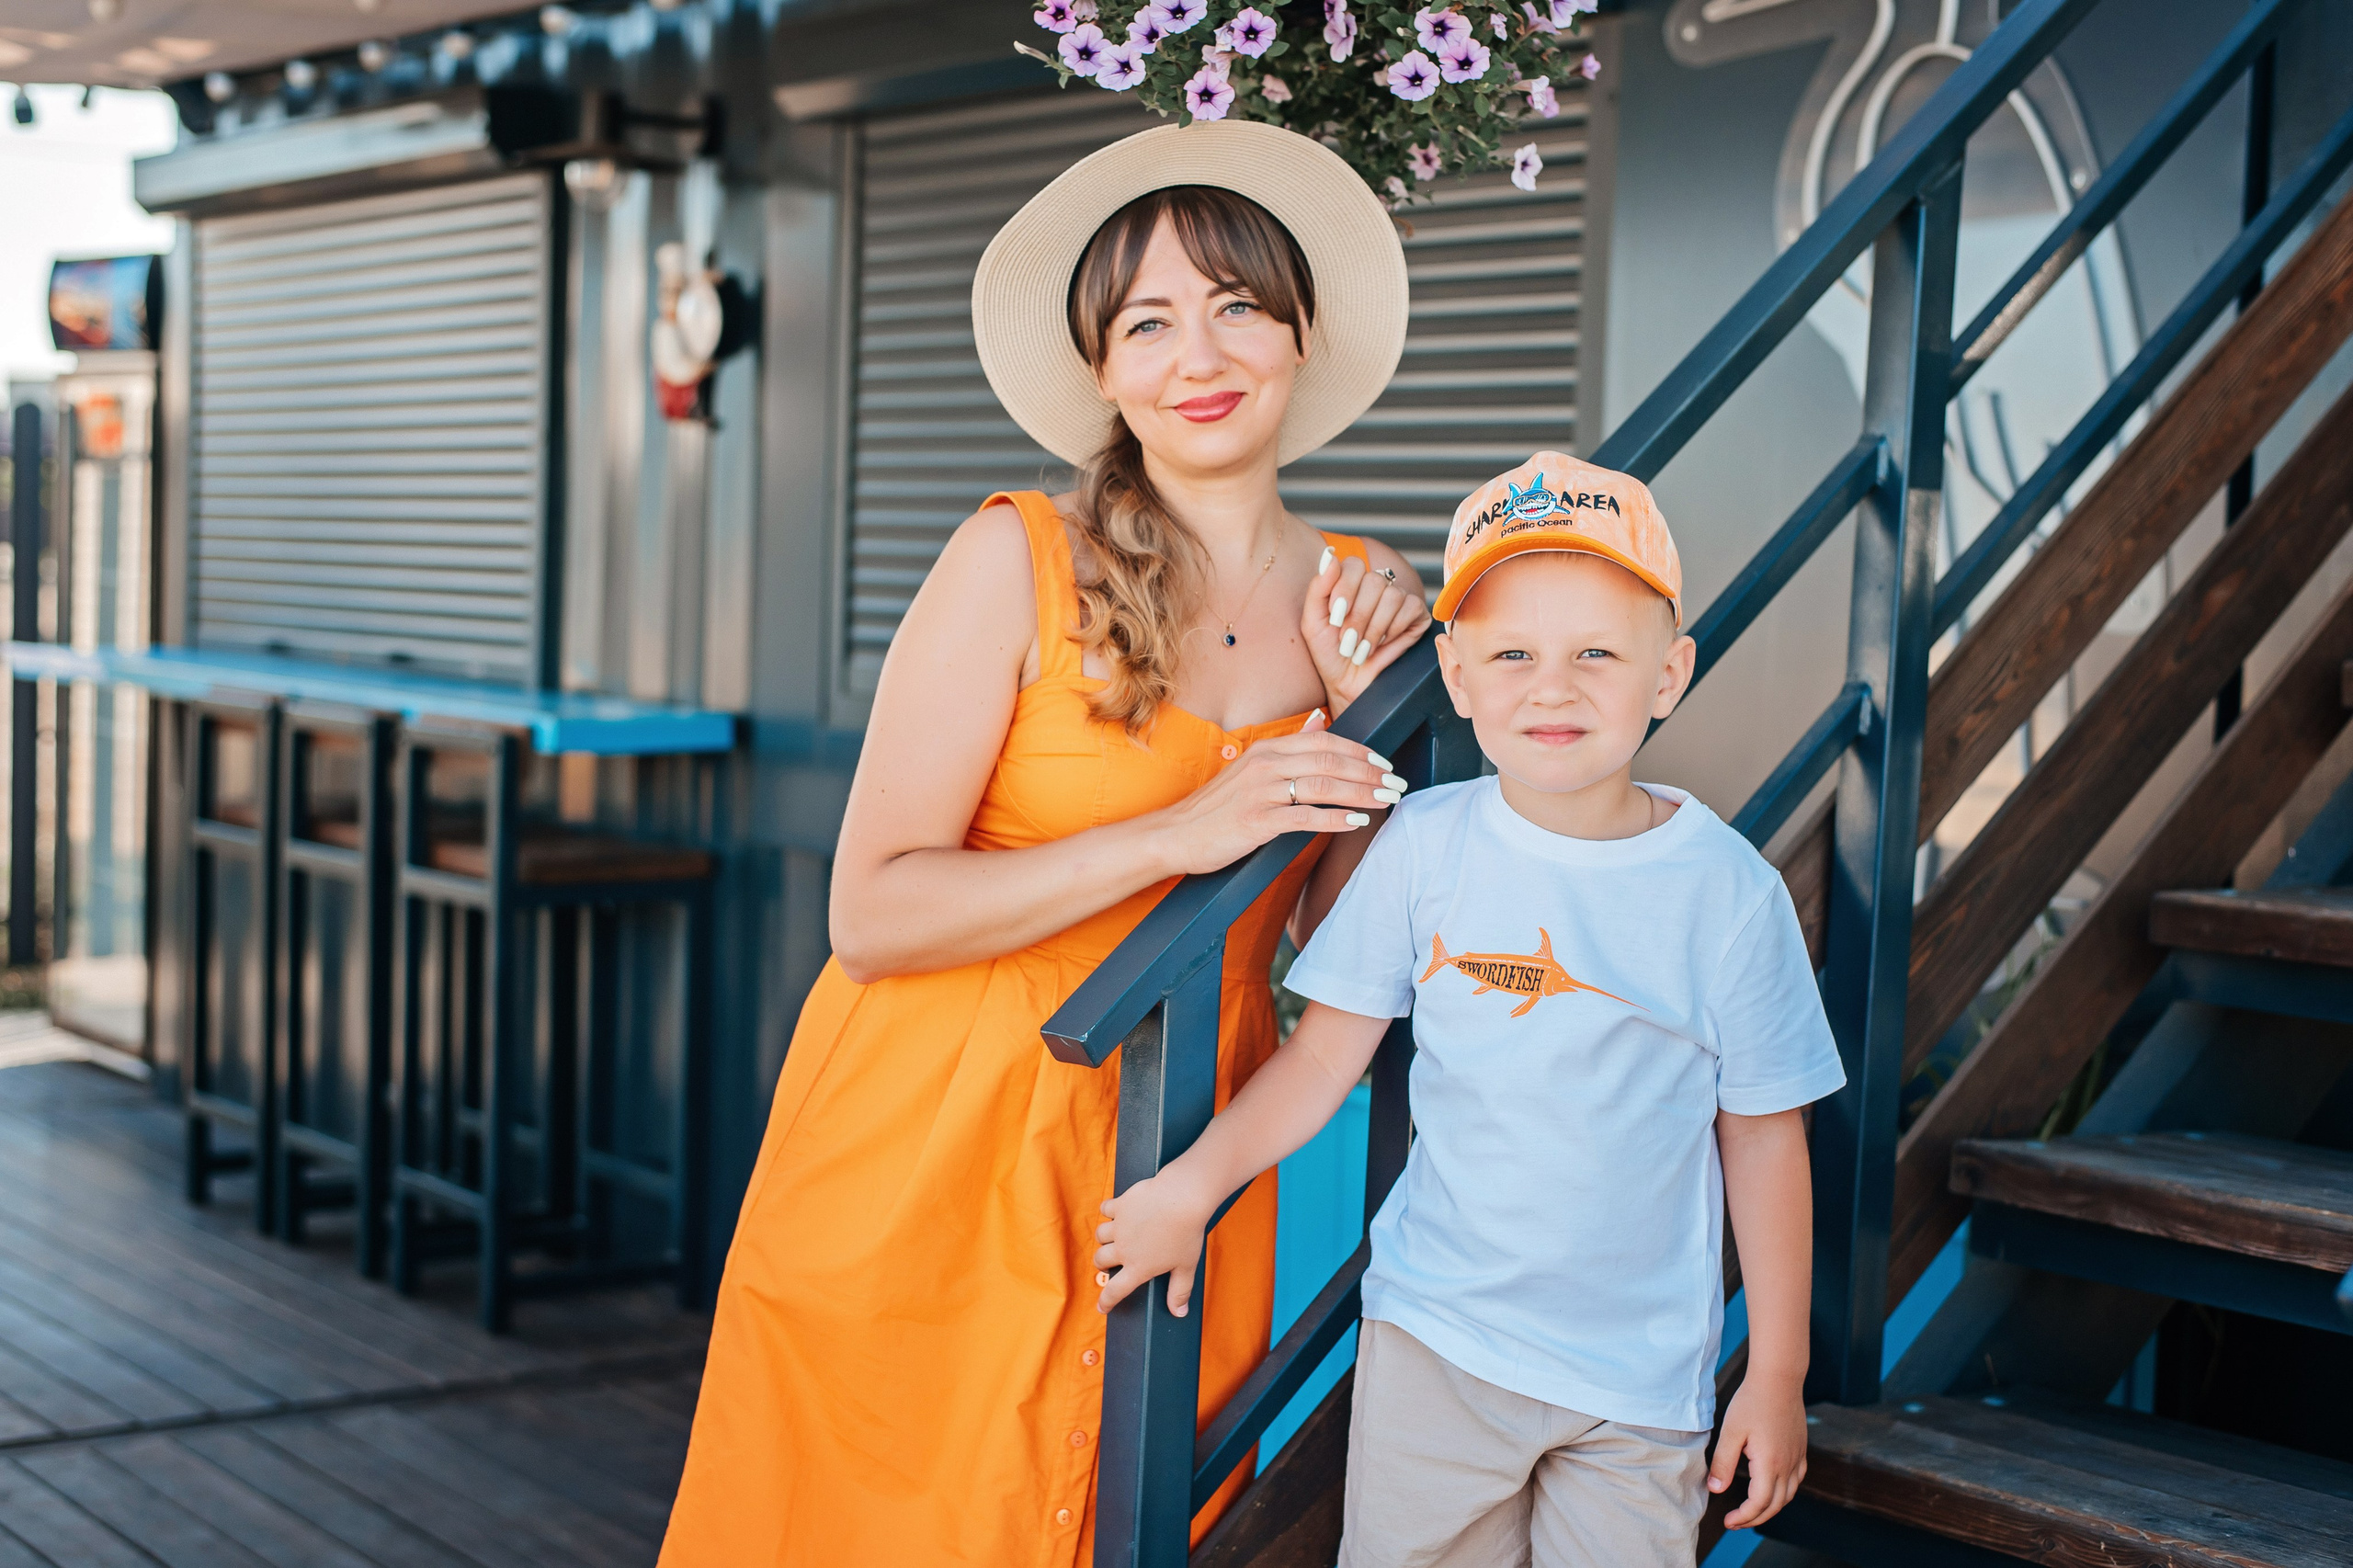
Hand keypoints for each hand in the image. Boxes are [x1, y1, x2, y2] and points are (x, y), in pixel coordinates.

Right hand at [1095, 1169, 1218, 1316]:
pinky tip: (1116, 1212)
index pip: (1115, 1291)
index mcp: (1138, 1267)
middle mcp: (1124, 1248)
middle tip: (1110, 1263)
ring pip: (1100, 1235)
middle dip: (1103, 1264)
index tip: (1101, 1307)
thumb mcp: (1186, 1267)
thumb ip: (1180, 1292)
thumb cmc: (1187, 1233)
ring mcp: (1120, 1225)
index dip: (1106, 1302)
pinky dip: (1108, 1211)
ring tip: (1115, 1237)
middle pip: (1100, 1261)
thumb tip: (1179, 1314)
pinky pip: (1106, 1209)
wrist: (1182, 1198)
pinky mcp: (1121, 1204)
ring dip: (1105, 1238)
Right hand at [1148, 709, 1406, 875]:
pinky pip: (1304, 817)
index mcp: (1268, 749)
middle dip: (1369, 773)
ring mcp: (1261, 792)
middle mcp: (1266, 764)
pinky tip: (1356, 822)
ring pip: (1322, 787)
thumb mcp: (1252, 767)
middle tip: (1397, 784)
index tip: (1385, 764)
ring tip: (1386, 801)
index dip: (1360, 752)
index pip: (1325, 743)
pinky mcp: (1257, 821)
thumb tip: (1320, 720)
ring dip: (1360, 794)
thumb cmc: (1217, 806)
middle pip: (1330, 762)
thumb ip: (1290, 744)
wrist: (1176, 833)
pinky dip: (1334, 818)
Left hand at [1303, 548, 1429, 714]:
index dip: (1345, 590)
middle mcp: (1375, 587)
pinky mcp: (1416, 615)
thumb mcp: (1313, 622)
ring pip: (1392, 595)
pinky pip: (1411, 607)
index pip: (1354, 565)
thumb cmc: (1329, 654)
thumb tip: (1330, 555)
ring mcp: (1397, 600)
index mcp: (1351, 583)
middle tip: (1348, 639)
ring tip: (1363, 647)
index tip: (1336, 616)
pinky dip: (1393, 629)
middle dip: (1358, 615)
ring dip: (1374, 628)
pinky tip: (1383, 644)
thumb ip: (1318, 587)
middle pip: (1374, 580)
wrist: (1348, 684)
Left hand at [1709, 1373, 1808, 1529]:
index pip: (1759, 1503)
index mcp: (1769, 1463)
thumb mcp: (1730, 1431)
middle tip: (1735, 1522)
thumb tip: (1715, 1490)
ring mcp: (1797, 1457)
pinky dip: (1784, 1492)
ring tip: (1751, 1510)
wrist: (1778, 1378)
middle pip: (1776, 1505)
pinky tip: (1773, 1488)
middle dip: (1755, 1518)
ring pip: (1788, 1495)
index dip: (1744, 1517)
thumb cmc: (1751, 1401)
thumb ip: (1722, 1463)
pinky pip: (1796, 1480)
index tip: (1728, 1520)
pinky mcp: (1801, 1449)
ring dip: (1770, 1507)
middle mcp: (1788, 1465)